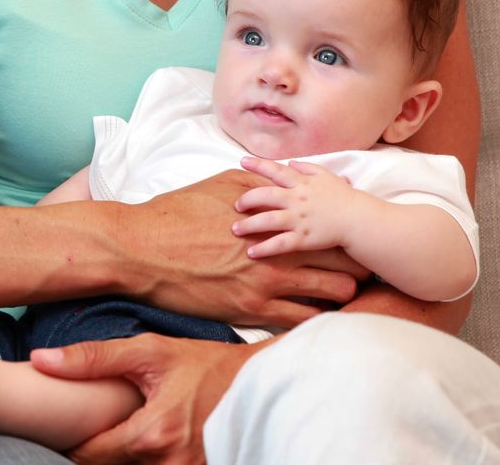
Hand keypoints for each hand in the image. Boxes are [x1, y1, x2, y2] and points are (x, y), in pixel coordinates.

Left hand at [31, 334, 270, 463]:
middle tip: (85, 427)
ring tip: (114, 433)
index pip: (87, 456)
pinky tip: (140, 441)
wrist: (261, 383)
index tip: (62, 426)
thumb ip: (92, 358)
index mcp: (151, 435)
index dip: (69, 441)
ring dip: (118, 458)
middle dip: (93, 451)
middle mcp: (168, 464)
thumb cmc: (206, 365)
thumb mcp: (149, 351)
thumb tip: (40, 360)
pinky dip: (141, 461)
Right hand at [125, 169, 369, 327]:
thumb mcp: (222, 183)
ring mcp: (267, 284)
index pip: (336, 231)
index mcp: (277, 220)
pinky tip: (309, 315)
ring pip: (332, 296)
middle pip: (345, 265)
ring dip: (339, 296)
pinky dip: (312, 320)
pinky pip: (300, 323)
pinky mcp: (249, 311)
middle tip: (357, 272)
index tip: (353, 241)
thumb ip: (262, 181)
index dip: (352, 238)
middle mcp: (280, 253)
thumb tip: (287, 176)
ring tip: (335, 296)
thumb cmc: (178, 213)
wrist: (142, 249)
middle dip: (356, 269)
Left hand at [233, 157, 361, 257]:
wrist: (359, 220)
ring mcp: (299, 219)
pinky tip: (251, 252)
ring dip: (249, 225)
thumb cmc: (344, 198)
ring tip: (235, 229)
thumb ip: (308, 168)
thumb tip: (290, 163)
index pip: (277, 170)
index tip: (242, 160)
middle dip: (247, 199)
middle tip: (236, 205)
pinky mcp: (303, 238)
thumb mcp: (327, 177)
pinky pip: (280, 244)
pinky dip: (264, 248)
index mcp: (302, 183)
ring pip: (268, 220)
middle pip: (265, 195)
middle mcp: (297, 199)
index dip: (258, 164)